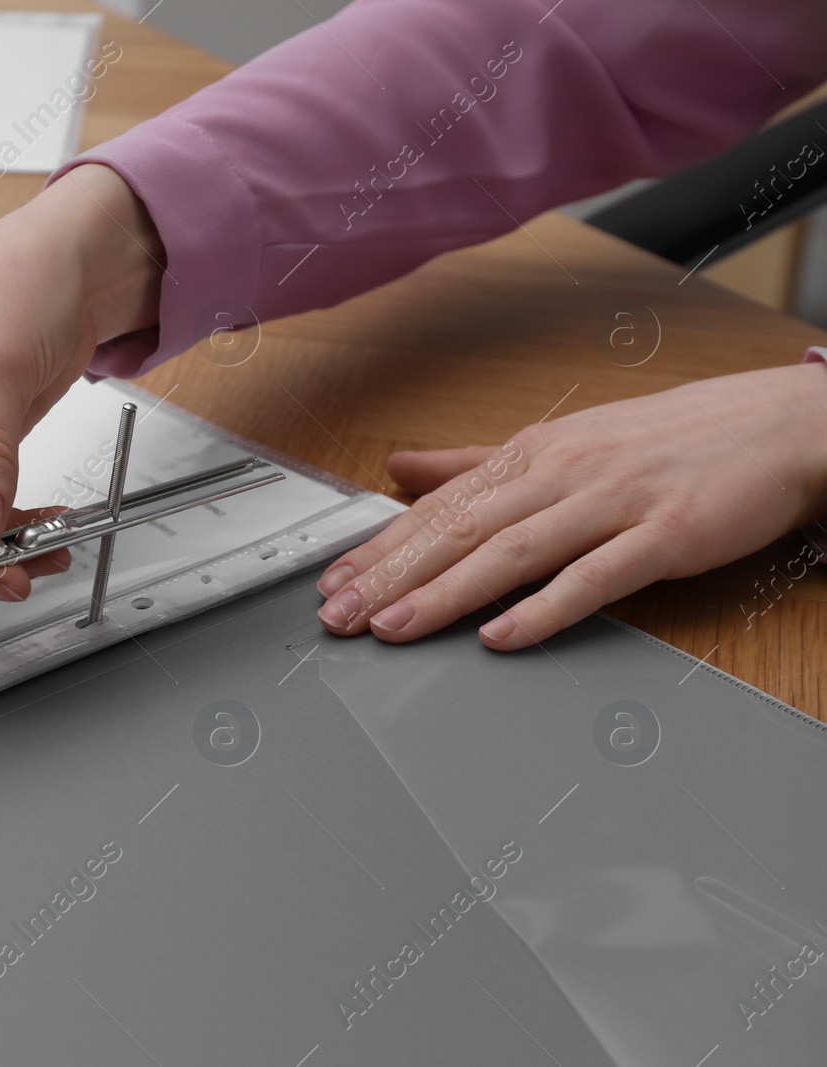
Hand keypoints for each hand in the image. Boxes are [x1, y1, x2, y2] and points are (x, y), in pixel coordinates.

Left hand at [314, 363, 826, 648]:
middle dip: (393, 575)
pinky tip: (502, 635)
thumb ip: (475, 462)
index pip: (440, 506)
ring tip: (395, 627)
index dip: (381, 546)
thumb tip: (400, 466)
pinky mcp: (667, 534)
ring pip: (513, 552)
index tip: (332, 582)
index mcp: (534, 453)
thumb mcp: (562, 440)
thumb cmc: (669, 439)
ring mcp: (615, 502)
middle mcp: (564, 472)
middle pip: (462, 529)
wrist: (781, 425)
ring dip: (447, 593)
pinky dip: (546, 607)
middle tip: (341, 615)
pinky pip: (596, 576)